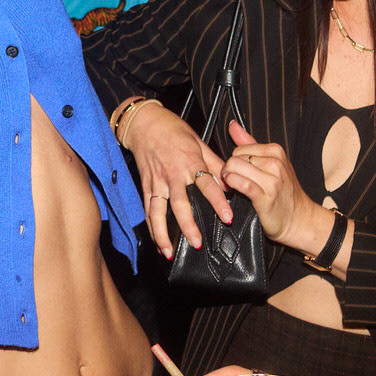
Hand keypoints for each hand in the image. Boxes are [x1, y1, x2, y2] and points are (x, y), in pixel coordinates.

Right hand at [123, 101, 230, 257]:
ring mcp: (156, 182)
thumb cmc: (173, 130)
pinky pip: (148, 211)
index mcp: (189, 161)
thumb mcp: (199, 141)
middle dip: (188, 226)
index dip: (217, 201)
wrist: (145, 124)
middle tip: (198, 243)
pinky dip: (152, 229)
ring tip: (170, 252)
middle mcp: (172, 174)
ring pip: (158, 212)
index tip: (227, 216)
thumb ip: (215, 163)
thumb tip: (231, 182)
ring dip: (163, 234)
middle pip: (180, 204)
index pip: (206, 184)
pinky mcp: (146, 186)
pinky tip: (158, 243)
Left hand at [222, 118, 325, 249]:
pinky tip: (235, 192)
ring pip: (234, 168)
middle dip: (229, 169)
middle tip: (233, 180)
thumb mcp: (270, 163)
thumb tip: (233, 125)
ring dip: (228, 178)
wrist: (299, 219)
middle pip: (235, 157)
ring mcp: (272, 179)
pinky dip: (232, 185)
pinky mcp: (265, 196)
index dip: (235, 161)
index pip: (240, 148)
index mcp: (276, 151)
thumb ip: (249, 143)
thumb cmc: (283, 192)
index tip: (239, 172)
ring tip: (233, 187)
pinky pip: (239, 183)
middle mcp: (275, 162)